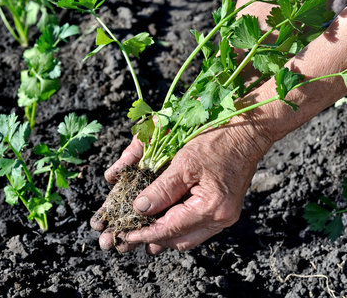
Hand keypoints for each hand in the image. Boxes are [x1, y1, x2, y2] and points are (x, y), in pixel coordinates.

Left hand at [91, 117, 271, 253]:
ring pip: (189, 237)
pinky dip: (178, 227)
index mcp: (211, 207)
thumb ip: (161, 189)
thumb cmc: (215, 141)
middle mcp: (221, 218)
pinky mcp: (225, 210)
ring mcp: (226, 216)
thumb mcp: (184, 163)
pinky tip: (163, 222)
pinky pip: (198, 227)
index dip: (144, 234)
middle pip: (179, 240)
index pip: (170, 229)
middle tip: (129, 237)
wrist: (247, 132)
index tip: (124, 235)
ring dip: (165, 237)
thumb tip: (139, 209)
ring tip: (142, 234)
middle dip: (153, 240)